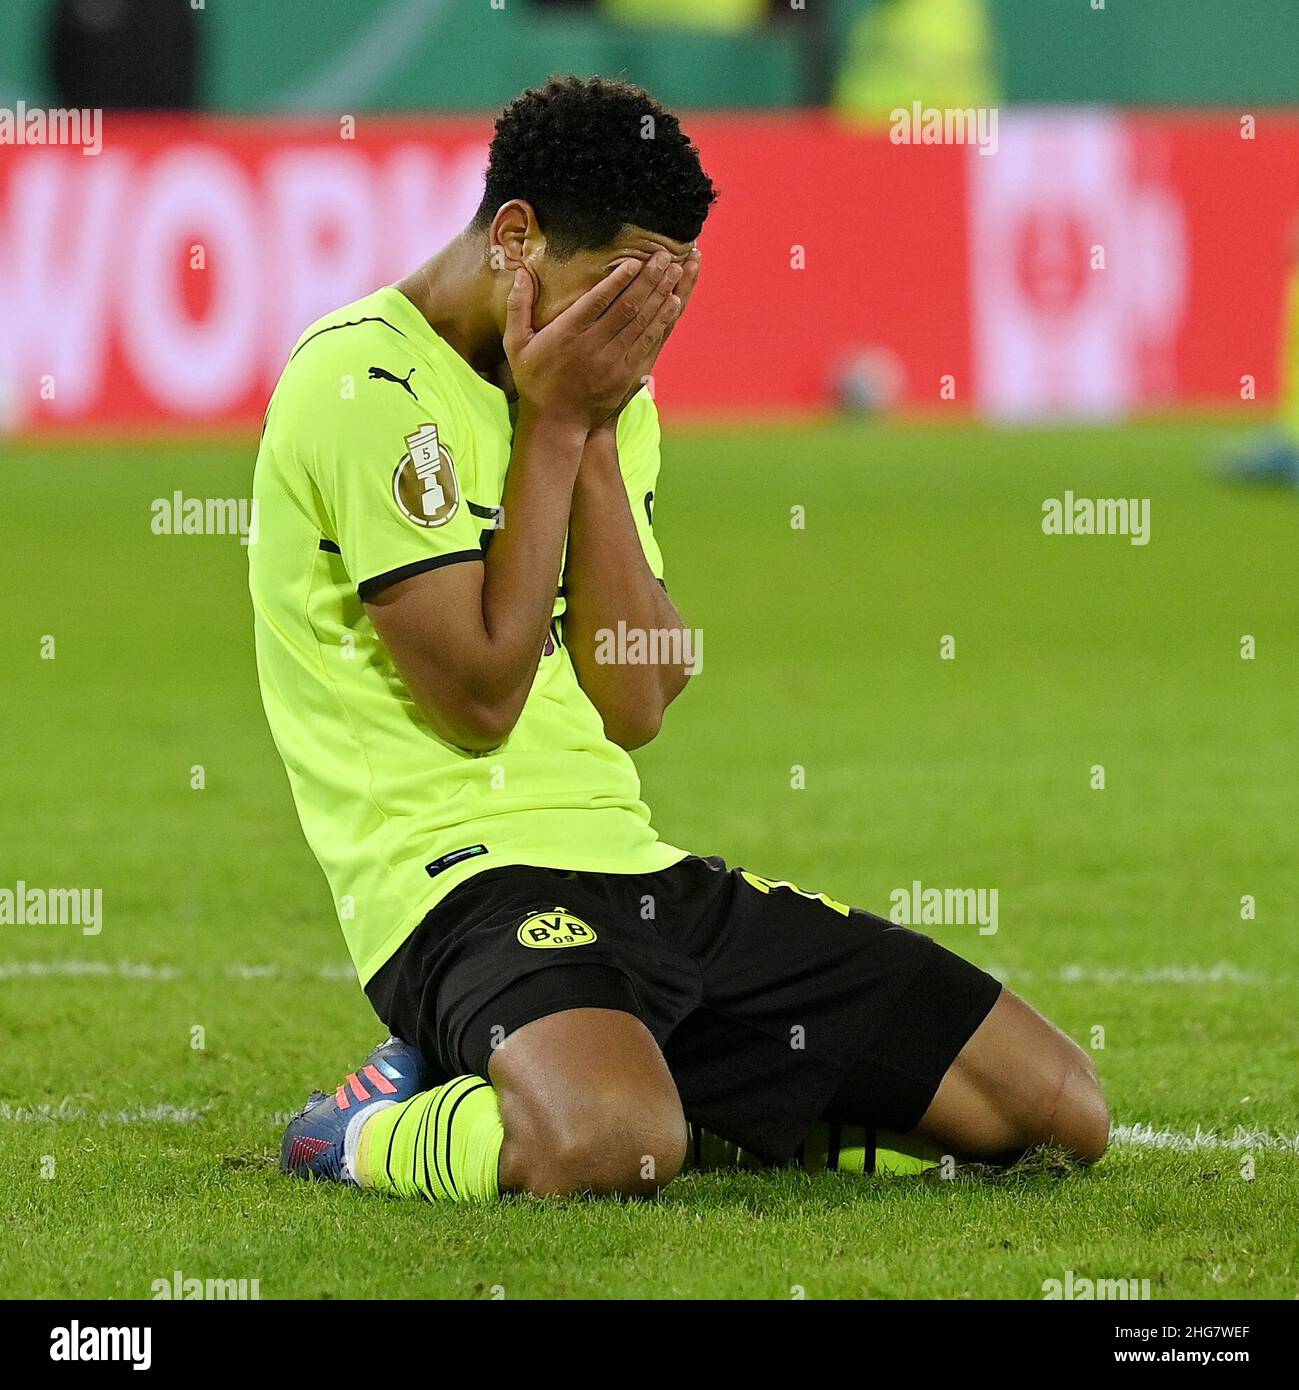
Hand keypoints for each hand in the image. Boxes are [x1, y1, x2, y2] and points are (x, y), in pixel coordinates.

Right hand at [504, 253, 683, 430]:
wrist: (556, 424)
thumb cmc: (534, 380)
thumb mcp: (515, 344)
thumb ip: (517, 306)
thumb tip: (521, 273)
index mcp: (567, 334)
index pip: (598, 301)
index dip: (620, 279)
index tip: (636, 260)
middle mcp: (593, 347)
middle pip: (627, 307)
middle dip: (649, 279)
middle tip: (665, 256)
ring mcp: (613, 363)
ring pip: (642, 322)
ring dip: (661, 295)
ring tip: (676, 270)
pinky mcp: (626, 375)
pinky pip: (648, 343)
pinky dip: (662, 321)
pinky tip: (674, 302)